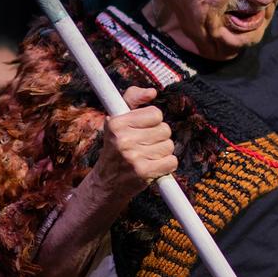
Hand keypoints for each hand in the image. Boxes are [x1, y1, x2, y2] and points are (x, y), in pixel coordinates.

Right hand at [91, 86, 177, 207]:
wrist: (105, 184)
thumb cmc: (115, 148)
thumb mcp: (118, 120)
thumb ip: (132, 99)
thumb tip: (152, 92)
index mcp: (116, 123)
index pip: (155, 113)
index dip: (152, 122)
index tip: (142, 129)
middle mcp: (123, 139)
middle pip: (165, 130)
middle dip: (158, 137)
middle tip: (144, 145)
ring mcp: (133, 157)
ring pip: (169, 146)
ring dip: (162, 152)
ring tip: (146, 156)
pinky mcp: (143, 172)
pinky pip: (172, 162)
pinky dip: (166, 165)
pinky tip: (153, 166)